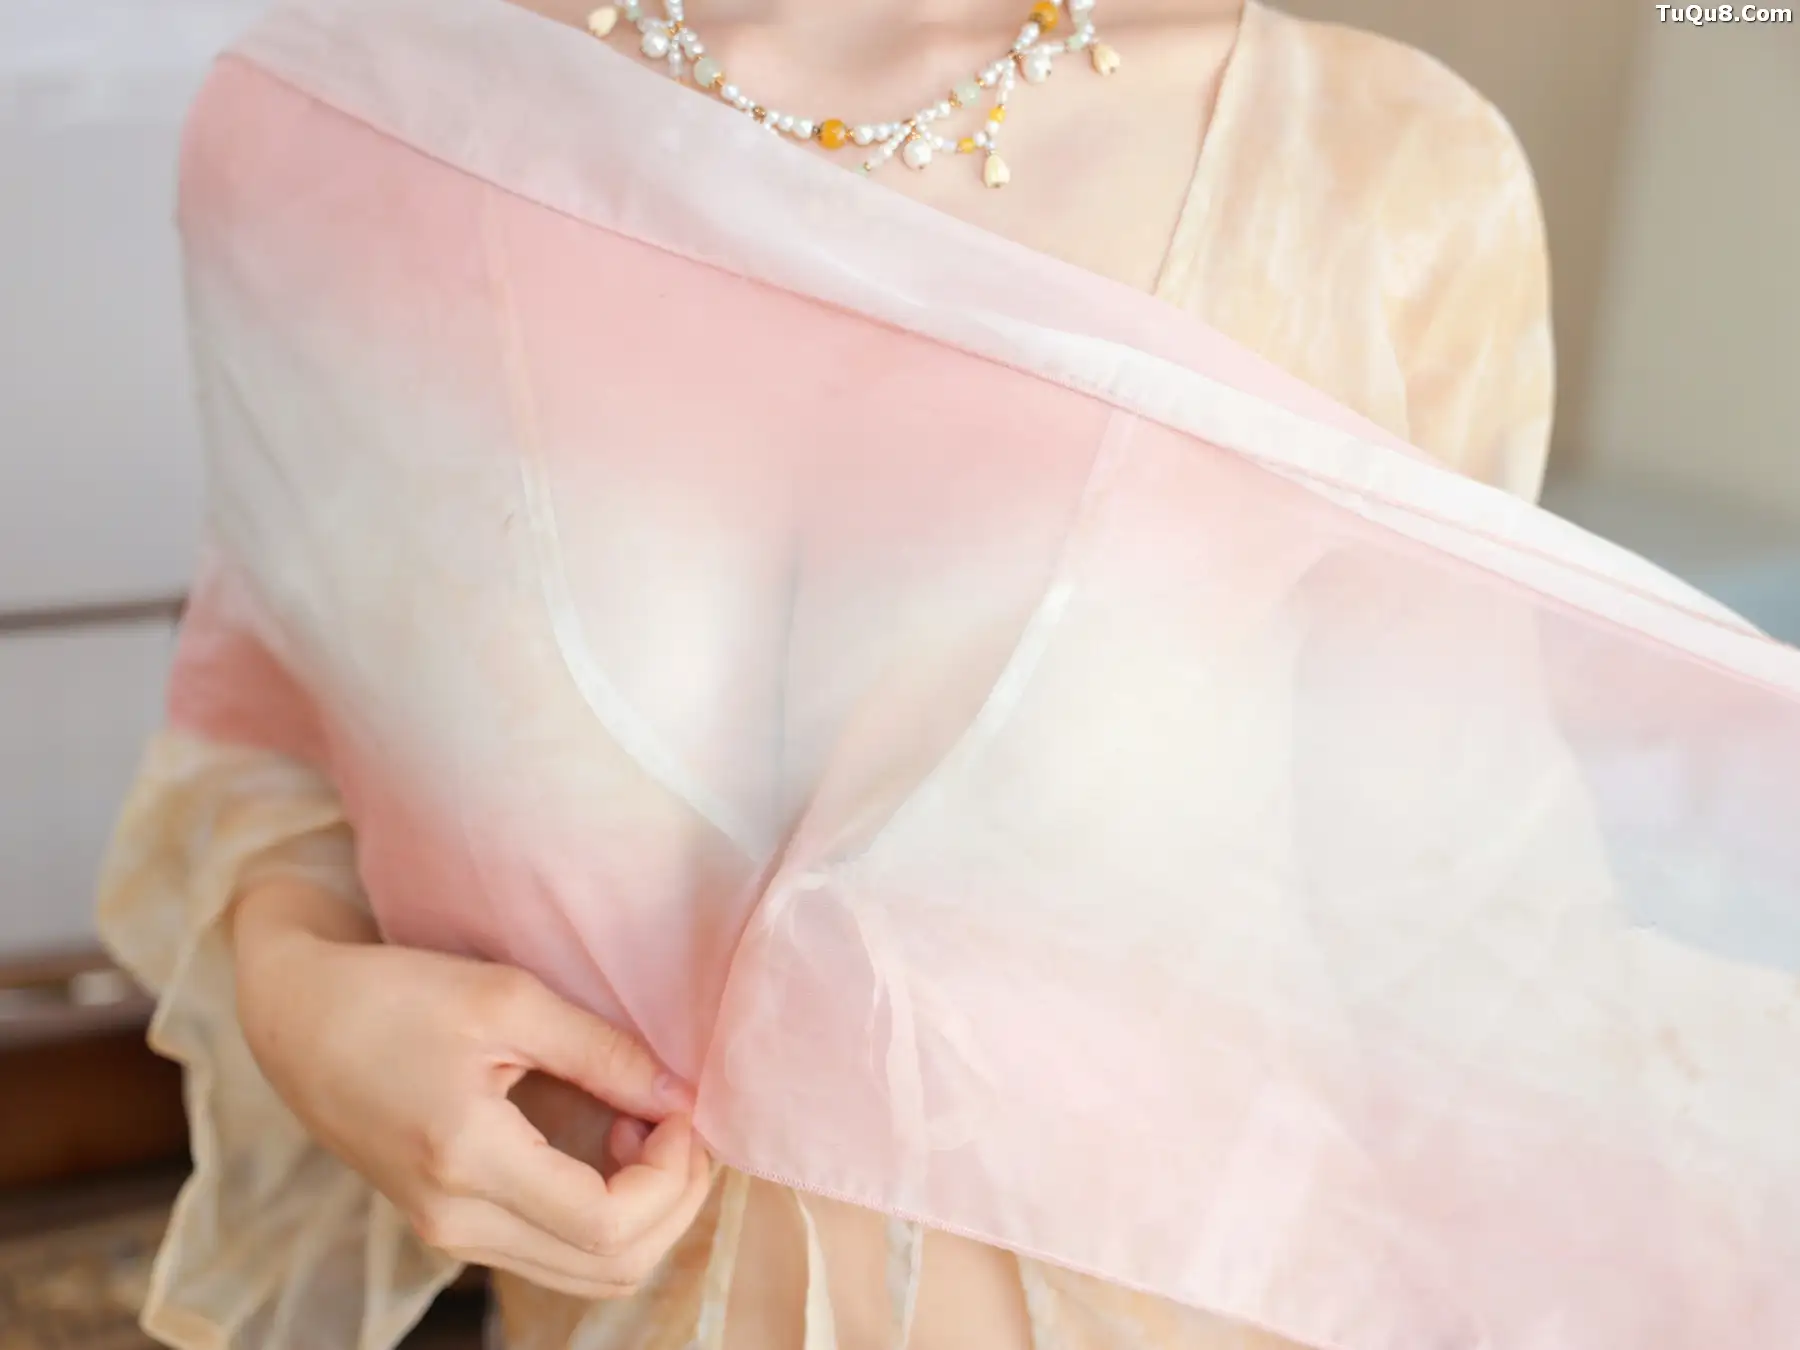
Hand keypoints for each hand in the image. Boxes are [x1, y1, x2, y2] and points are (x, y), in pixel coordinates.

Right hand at [230, 879, 711, 1298]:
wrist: (298, 1018)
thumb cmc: (395, 993)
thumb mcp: (508, 998)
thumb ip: (602, 1051)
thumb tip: (681, 1095)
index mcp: (467, 1163)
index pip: (608, 1224)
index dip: (673, 1176)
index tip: (683, 1108)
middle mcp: (456, 1222)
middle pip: (611, 1268)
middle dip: (675, 1201)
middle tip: (682, 1122)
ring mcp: (450, 1235)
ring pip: (588, 1273)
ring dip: (644, 1213)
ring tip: (643, 1127)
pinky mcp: (451, 1226)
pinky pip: (555, 1253)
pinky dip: (605, 1215)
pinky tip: (607, 1146)